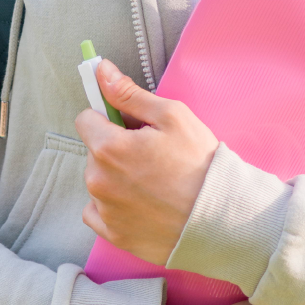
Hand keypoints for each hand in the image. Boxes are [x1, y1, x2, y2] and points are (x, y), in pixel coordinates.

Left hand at [76, 59, 217, 264]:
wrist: (218, 216)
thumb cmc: (197, 161)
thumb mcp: (171, 115)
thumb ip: (130, 93)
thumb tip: (101, 71)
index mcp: (108, 148)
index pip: (86, 119)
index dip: (109, 116)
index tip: (130, 123)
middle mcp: (98, 181)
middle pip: (94, 150)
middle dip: (116, 146)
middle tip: (151, 152)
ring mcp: (105, 211)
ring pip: (99, 179)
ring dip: (116, 175)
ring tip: (152, 178)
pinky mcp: (114, 234)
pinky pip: (98, 211)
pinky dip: (113, 204)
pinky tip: (141, 201)